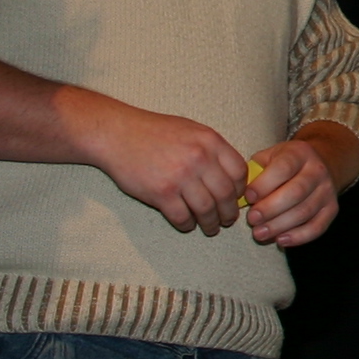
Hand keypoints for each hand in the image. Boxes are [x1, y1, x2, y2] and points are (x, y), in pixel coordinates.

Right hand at [73, 94, 250, 233]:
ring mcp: (180, 176)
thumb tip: (231, 175)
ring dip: (211, 223)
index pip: (239, 172)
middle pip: (226, 194)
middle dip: (229, 212)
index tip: (238, 198)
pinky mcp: (161, 193)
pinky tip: (187, 225)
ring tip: (210, 228)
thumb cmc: (154, 132)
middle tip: (228, 220)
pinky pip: (182, 217)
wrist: (117, 134)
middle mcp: (199, 158)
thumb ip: (212, 149)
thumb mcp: (191, 130)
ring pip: (207, 210)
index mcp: (210, 141)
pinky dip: (187, 225)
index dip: (241, 189)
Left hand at [243, 134, 342, 246]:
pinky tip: (280, 240)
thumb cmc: (285, 164)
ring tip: (259, 233)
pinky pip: (318, 226)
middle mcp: (317, 170)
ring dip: (280, 225)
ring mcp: (327, 190)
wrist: (319, 164)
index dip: (264, 184)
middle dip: (271, 209)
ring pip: (305, 212)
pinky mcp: (332, 209)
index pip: (283, 168)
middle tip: (252, 220)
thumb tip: (239, 195)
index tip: (248, 197)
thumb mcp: (270, 157)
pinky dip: (299, 237)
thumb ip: (255, 171)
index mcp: (299, 153)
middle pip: (296, 192)